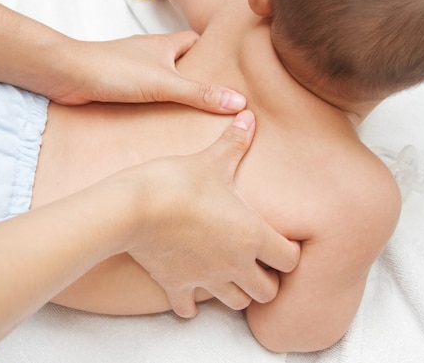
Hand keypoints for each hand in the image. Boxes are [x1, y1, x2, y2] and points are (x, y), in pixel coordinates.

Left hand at [52, 31, 245, 113]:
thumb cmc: (114, 70)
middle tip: (217, 101)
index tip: (231, 70)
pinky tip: (161, 123)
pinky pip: (144, 95)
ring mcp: (134, 70)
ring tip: (195, 117)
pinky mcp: (119, 86)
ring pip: (162, 81)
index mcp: (165, 45)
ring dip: (174, 95)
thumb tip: (237, 102)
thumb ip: (199, 93)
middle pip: (181, 63)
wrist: (68, 75)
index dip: (213, 52)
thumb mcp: (164, 83)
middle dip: (196, 79)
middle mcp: (150, 55)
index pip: (196, 42)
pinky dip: (154, 105)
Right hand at [126, 110, 299, 317]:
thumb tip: (249, 114)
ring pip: (237, 304)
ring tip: (229, 274)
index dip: (289, 252)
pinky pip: (189, 309)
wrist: (132, 208)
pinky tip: (190, 291)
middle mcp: (235, 264)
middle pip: (268, 292)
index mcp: (252, 235)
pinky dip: (192, 304)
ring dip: (237, 292)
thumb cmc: (176, 182)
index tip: (279, 241)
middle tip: (256, 262)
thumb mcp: (209, 160)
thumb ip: (234, 141)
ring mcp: (205, 279)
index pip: (291, 260)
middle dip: (267, 279)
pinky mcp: (176, 285)